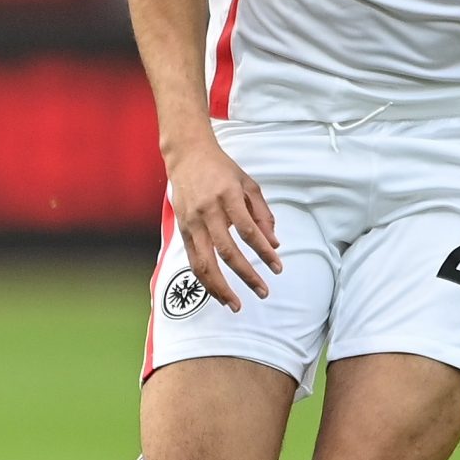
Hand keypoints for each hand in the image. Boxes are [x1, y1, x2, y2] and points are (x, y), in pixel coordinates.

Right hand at [164, 137, 282, 310]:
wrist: (187, 155)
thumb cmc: (221, 170)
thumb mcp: (249, 185)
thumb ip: (263, 214)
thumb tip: (274, 244)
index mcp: (228, 197)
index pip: (249, 231)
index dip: (264, 252)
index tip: (277, 268)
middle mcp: (208, 211)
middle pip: (227, 251)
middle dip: (246, 275)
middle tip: (263, 292)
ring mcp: (192, 222)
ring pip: (204, 262)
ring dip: (220, 287)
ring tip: (234, 304)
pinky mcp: (181, 229)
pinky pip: (193, 260)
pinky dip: (204, 279)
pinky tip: (216, 292)